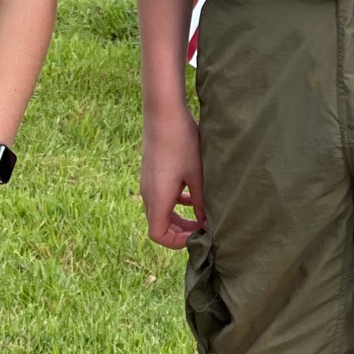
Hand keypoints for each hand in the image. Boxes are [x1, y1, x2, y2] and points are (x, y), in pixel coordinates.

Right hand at [141, 104, 204, 247]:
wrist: (163, 112)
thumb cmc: (182, 142)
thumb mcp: (197, 175)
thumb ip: (201, 202)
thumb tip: (206, 223)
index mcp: (158, 198)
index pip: (157, 235)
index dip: (176, 241)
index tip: (196, 234)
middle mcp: (148, 192)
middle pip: (158, 224)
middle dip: (179, 231)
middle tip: (201, 229)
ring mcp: (147, 181)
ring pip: (159, 210)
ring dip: (177, 216)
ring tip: (199, 214)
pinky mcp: (150, 171)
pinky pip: (160, 196)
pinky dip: (174, 201)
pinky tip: (191, 193)